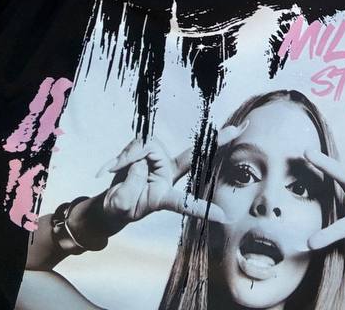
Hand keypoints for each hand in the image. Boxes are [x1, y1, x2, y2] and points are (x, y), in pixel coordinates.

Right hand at [96, 123, 245, 227]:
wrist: (111, 202)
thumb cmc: (120, 207)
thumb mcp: (121, 205)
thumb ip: (130, 189)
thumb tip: (140, 163)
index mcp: (163, 197)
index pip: (184, 202)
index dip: (200, 209)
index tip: (223, 216)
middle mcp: (166, 176)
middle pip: (190, 157)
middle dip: (217, 142)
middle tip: (239, 129)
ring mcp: (157, 162)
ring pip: (149, 146)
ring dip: (127, 157)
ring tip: (111, 171)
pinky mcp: (146, 151)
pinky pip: (136, 144)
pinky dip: (119, 157)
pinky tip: (105, 170)